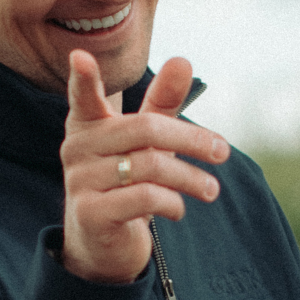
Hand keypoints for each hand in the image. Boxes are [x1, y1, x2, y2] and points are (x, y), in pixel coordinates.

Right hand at [60, 50, 229, 283]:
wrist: (104, 243)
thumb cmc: (128, 180)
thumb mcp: (148, 141)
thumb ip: (162, 103)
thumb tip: (182, 60)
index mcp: (88, 124)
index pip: (83, 97)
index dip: (83, 78)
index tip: (81, 55)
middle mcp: (77, 148)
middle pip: (146, 129)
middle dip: (192, 139)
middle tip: (222, 152)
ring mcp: (79, 181)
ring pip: (151, 166)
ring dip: (191, 179)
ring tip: (211, 190)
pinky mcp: (91, 213)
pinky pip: (145, 198)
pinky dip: (172, 203)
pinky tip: (178, 209)